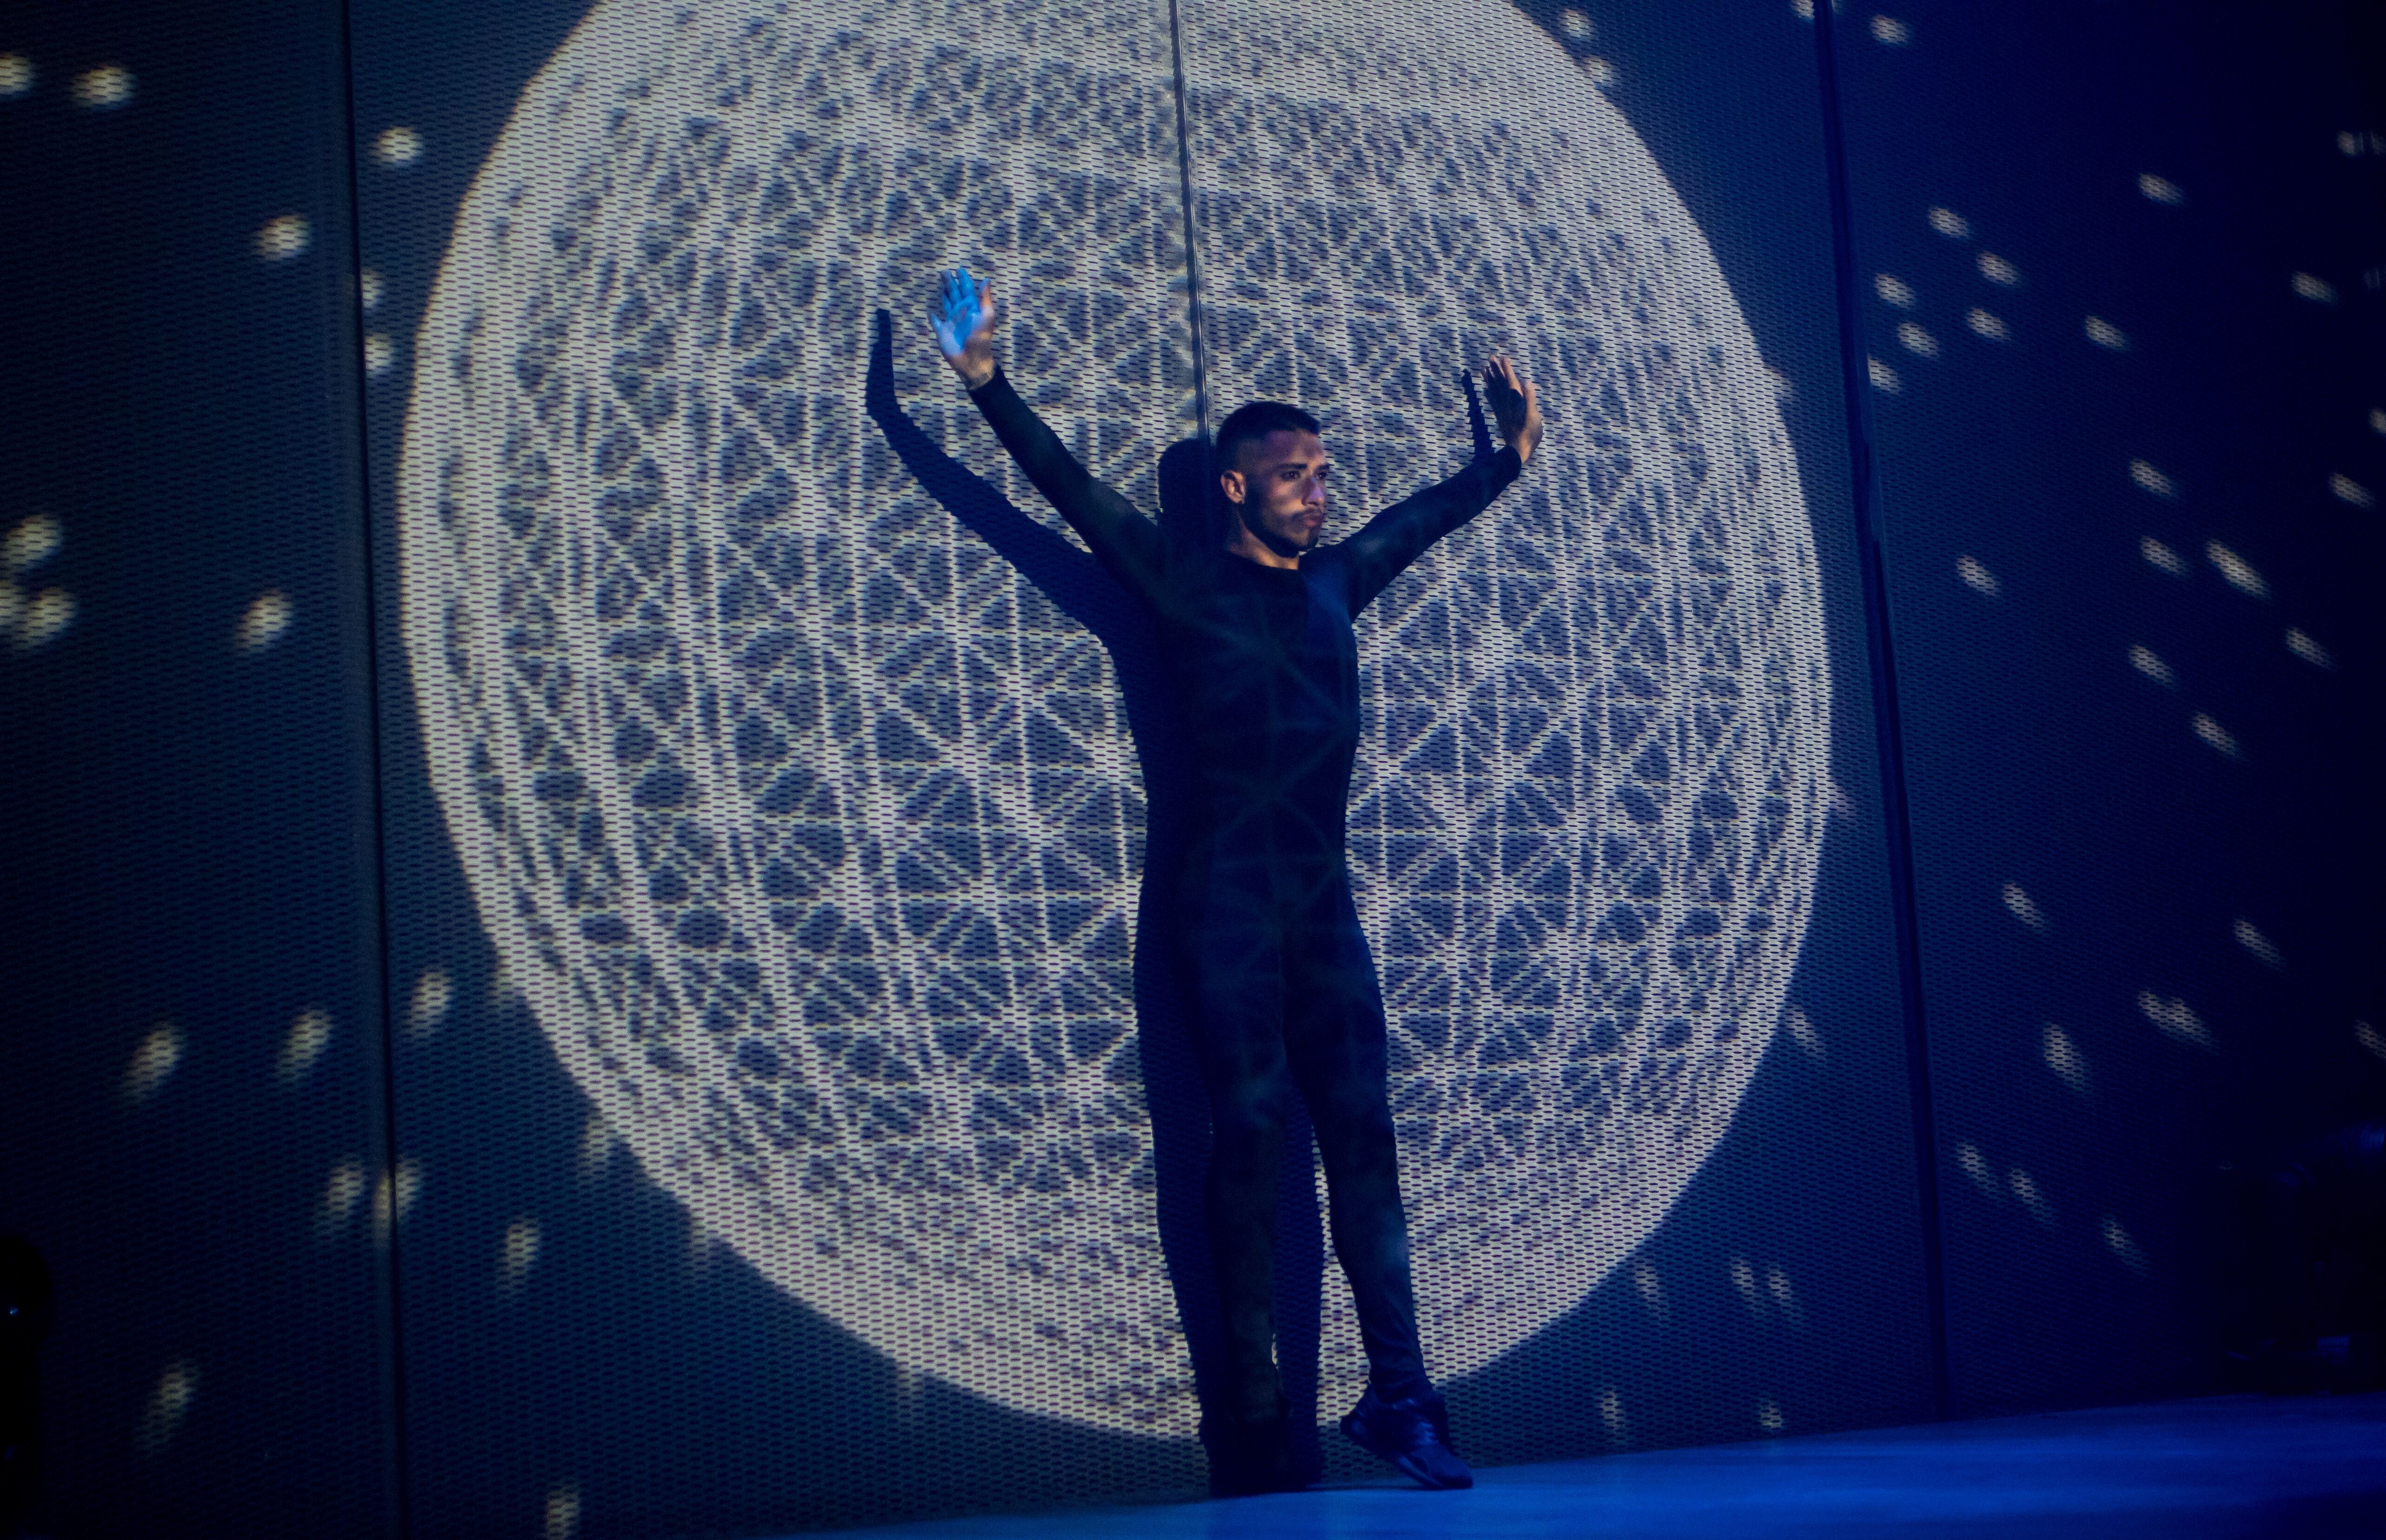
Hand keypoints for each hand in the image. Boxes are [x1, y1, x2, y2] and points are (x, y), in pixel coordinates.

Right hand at [933, 268, 997, 388]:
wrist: (971, 360)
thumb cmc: (980, 338)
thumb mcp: (986, 316)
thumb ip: (985, 298)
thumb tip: (986, 278)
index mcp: (972, 308)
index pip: (967, 290)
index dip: (964, 280)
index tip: (959, 269)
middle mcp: (961, 313)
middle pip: (955, 294)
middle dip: (950, 283)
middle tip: (944, 271)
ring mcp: (951, 322)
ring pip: (946, 304)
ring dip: (944, 294)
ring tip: (940, 284)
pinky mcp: (942, 332)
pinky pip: (936, 322)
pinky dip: (932, 317)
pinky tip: (930, 311)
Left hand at [1481, 353, 1541, 464]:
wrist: (1518, 451)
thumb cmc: (1529, 435)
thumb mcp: (1533, 417)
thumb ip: (1530, 399)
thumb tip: (1527, 382)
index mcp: (1516, 402)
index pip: (1510, 382)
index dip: (1507, 370)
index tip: (1503, 358)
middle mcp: (1506, 404)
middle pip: (1500, 384)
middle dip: (1496, 370)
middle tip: (1491, 357)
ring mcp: (1502, 411)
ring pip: (1494, 392)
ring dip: (1490, 379)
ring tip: (1484, 369)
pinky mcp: (1501, 417)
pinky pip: (1493, 403)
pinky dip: (1489, 394)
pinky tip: (1485, 390)